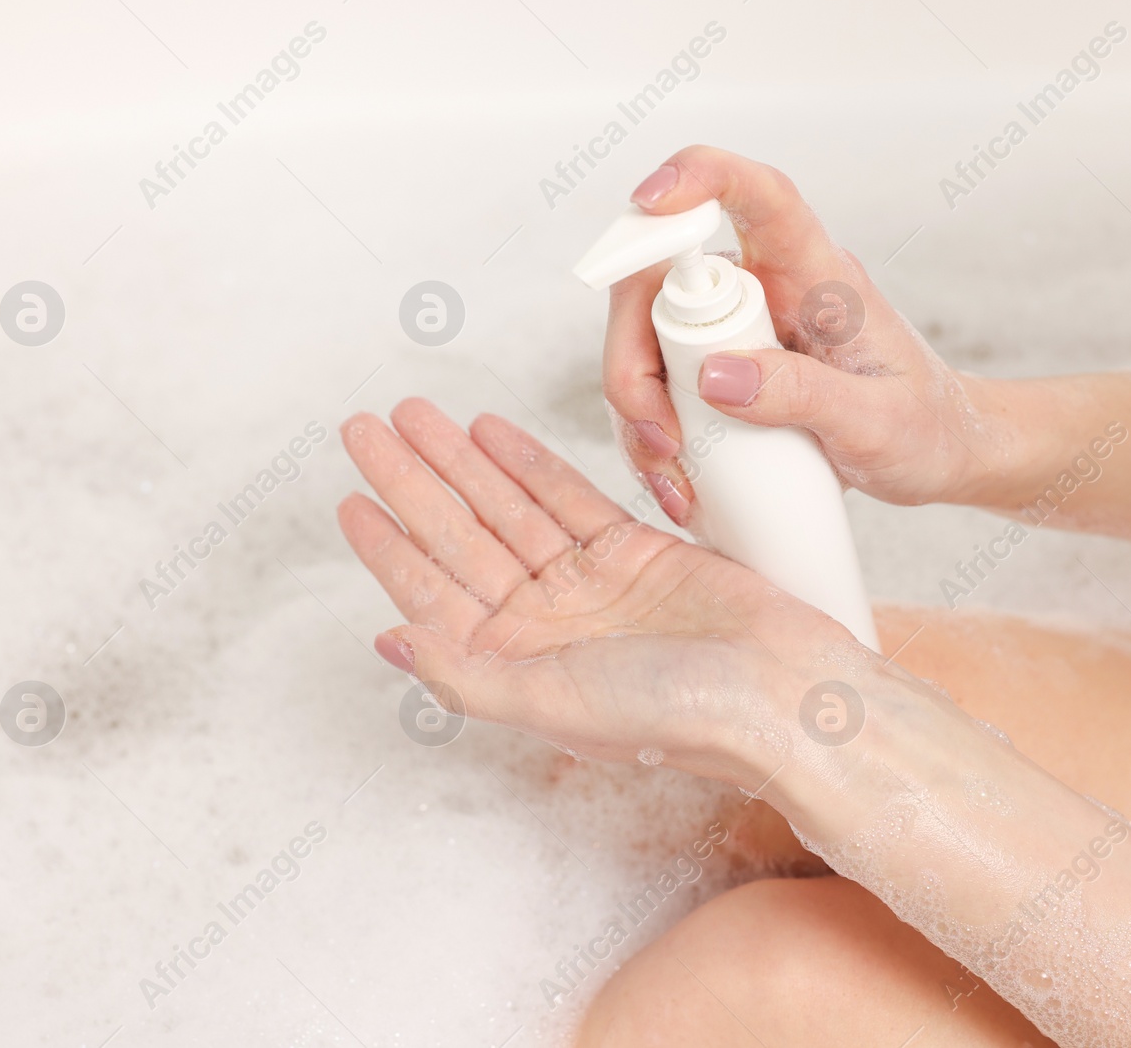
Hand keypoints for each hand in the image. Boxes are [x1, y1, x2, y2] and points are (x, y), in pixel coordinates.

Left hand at [337, 399, 861, 783]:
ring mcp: (589, 586)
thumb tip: (386, 638)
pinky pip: (568, 498)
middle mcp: (545, 625)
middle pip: (461, 537)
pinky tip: (491, 433)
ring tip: (419, 415)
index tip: (350, 497)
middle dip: (413, 481)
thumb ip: (464, 675)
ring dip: (462, 462)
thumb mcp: (551, 704)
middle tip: (367, 427)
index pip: (433, 591)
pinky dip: (529, 464)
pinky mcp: (636, 553)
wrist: (780, 692)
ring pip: (508, 509)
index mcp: (517, 665)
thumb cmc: (675, 716)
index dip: (389, 543)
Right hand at [604, 145, 1005, 522]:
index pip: (759, 196)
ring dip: (637, 408)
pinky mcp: (722, 370)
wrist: (940, 457)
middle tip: (659, 434)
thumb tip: (713, 376)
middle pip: (661, 280)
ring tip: (672, 473)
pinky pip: (659, 387)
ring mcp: (738, 329)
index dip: (700, 177)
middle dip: (633, 358)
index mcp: (817, 274)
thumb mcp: (875, 423)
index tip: (649, 201)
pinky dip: (651, 435)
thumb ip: (801, 395)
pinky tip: (677, 481)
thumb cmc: (927, 427)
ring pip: (646, 340)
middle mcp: (767, 288)